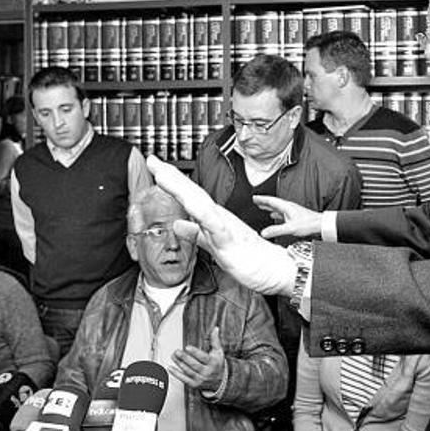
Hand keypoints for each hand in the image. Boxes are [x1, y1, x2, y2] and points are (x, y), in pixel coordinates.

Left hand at [146, 155, 295, 295]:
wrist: (277, 270)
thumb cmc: (251, 258)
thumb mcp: (214, 245)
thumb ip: (196, 234)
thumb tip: (177, 224)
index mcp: (213, 218)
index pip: (189, 196)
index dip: (171, 180)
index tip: (155, 165)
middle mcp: (218, 217)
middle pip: (191, 193)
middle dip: (171, 177)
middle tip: (153, 160)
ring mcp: (225, 227)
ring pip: (199, 204)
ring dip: (181, 189)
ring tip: (163, 176)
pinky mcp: (231, 241)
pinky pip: (215, 226)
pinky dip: (202, 215)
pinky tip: (190, 206)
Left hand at [169, 327, 225, 391]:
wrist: (219, 381)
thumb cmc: (217, 364)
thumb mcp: (219, 352)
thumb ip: (215, 341)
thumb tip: (215, 329)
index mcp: (213, 363)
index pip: (204, 358)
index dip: (195, 353)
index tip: (187, 347)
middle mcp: (207, 372)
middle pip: (194, 365)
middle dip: (185, 358)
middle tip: (176, 351)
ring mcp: (200, 379)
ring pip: (188, 371)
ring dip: (179, 364)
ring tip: (173, 356)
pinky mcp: (194, 384)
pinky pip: (184, 379)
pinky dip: (176, 374)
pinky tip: (170, 368)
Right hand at [254, 195, 323, 239]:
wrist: (321, 225)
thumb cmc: (309, 224)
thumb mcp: (290, 228)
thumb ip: (276, 230)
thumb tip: (264, 233)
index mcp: (286, 207)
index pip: (271, 201)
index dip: (262, 199)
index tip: (255, 198)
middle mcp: (289, 208)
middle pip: (274, 203)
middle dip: (264, 202)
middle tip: (256, 200)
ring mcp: (292, 212)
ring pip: (278, 208)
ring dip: (270, 207)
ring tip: (263, 207)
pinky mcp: (295, 217)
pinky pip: (282, 214)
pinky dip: (276, 214)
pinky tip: (275, 216)